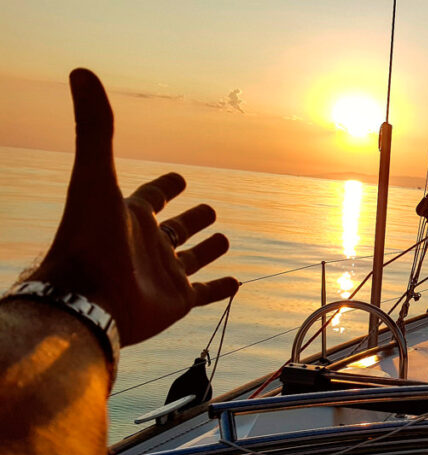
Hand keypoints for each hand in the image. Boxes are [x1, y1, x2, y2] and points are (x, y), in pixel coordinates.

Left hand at [27, 69, 237, 345]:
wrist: (87, 300)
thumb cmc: (89, 239)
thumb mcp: (95, 176)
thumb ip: (95, 128)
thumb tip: (81, 72)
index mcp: (130, 216)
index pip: (153, 196)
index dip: (166, 186)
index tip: (179, 178)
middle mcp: (147, 244)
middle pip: (175, 227)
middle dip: (192, 217)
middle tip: (209, 207)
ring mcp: (163, 273)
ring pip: (191, 259)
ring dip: (208, 250)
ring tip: (224, 239)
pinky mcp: (176, 301)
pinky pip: (205, 293)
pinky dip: (221, 288)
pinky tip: (238, 282)